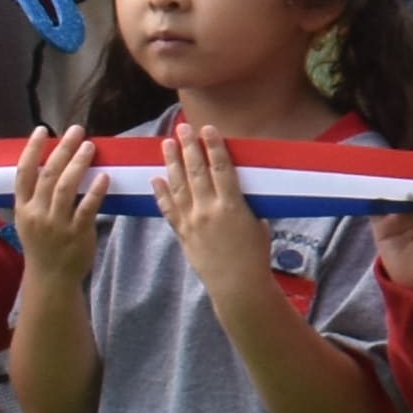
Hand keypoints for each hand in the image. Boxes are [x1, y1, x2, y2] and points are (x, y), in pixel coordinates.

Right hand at [9, 125, 108, 273]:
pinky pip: (87, 208)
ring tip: (89, 146)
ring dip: (78, 164)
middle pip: (48, 175)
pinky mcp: (77, 233)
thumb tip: (50, 164)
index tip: (41, 130)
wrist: (50, 278)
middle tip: (76, 130)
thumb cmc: (42, 245)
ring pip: (65, 188)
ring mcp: (56, 224)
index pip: (23, 173)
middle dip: (62, 150)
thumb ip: (35, 196)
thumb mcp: (28, 220)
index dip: (31, 150)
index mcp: (22, 208)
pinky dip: (96, 191)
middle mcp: (37, 214)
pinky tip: (104, 176)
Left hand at [156, 118, 272, 300]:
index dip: (214, 146)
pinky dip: (160, 192)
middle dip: (188, 147)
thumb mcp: (258, 223)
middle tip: (182, 128)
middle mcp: (209, 210)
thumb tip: (237, 189)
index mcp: (233, 205)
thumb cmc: (255, 255)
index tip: (207, 129)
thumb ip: (245, 204)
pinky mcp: (182, 233)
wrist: (236, 285)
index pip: (221, 168)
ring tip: (166, 144)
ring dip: (171, 163)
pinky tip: (155, 178)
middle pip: (196, 171)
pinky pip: (168, 208)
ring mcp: (192, 221)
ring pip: (178, 186)